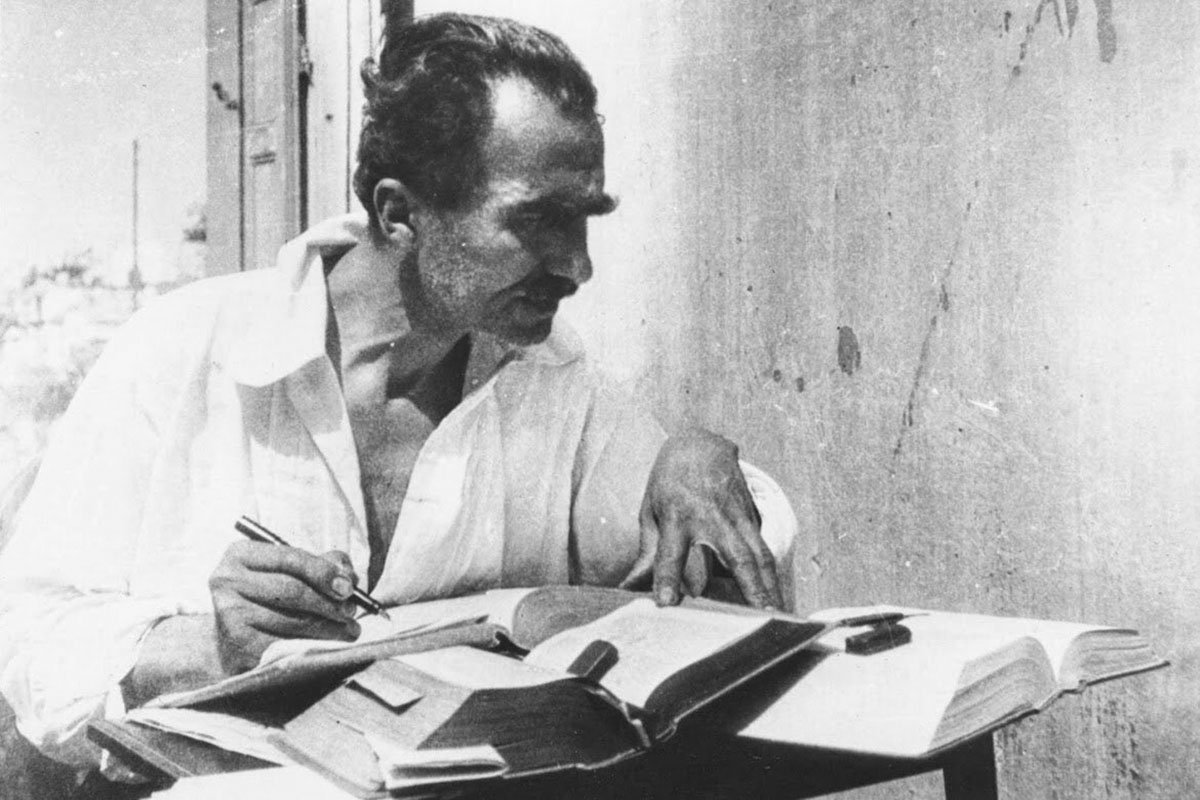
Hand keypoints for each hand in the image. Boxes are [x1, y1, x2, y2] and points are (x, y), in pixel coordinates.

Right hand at [208, 543, 361, 673]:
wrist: (229, 641)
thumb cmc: (267, 600)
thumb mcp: (289, 573)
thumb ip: (321, 565)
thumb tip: (347, 576)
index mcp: (240, 555)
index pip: (290, 559)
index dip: (324, 572)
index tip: (348, 587)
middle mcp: (227, 581)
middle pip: (293, 592)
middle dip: (329, 603)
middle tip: (351, 612)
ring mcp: (229, 616)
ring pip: (293, 622)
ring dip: (329, 629)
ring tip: (349, 631)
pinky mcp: (237, 647)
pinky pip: (285, 647)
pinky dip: (312, 647)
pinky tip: (328, 647)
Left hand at [619, 429, 783, 608]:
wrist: (701, 445)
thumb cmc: (670, 482)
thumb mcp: (650, 510)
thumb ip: (647, 553)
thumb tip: (629, 587)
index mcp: (677, 515)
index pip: (671, 552)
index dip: (668, 577)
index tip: (667, 603)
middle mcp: (712, 517)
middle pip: (734, 555)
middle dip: (748, 588)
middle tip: (759, 618)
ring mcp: (737, 517)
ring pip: (759, 556)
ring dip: (770, 587)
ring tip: (778, 617)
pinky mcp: (752, 517)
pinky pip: (763, 551)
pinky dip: (771, 577)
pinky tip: (776, 602)